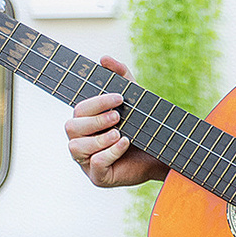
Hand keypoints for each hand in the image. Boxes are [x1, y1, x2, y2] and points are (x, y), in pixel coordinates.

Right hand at [63, 56, 172, 188]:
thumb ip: (121, 77)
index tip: (119, 98)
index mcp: (87, 123)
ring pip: (75, 147)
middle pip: (71, 127)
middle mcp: (82, 141)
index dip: (95, 102)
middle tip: (118, 116)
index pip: (79, 109)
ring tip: (120, 133)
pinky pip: (94, 165)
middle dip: (95, 120)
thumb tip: (104, 59)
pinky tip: (124, 143)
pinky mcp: (98, 177)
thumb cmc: (144, 128)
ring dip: (98, 138)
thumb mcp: (135, 99)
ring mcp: (87, 161)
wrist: (164, 154)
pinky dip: (109, 152)